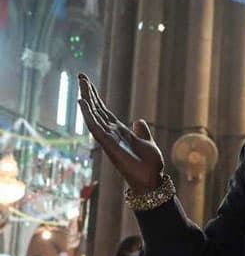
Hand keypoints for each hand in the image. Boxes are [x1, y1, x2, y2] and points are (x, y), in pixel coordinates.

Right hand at [77, 74, 164, 194]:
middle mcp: (111, 133)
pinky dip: (88, 115)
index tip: (88, 83)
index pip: (104, 111)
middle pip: (97, 110)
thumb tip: (138, 121)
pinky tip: (82, 102)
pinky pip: (95, 127)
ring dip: (87, 100)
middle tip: (81, 76)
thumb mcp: (148, 142)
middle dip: (89, 93)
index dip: (96, 98)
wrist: (151, 179)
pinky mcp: (108, 144)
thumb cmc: (150, 164)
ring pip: (93, 116)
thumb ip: (141, 131)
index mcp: (120, 131)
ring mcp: (108, 138)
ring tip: (82, 83)